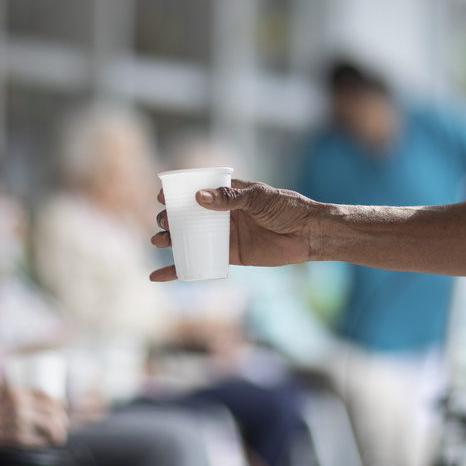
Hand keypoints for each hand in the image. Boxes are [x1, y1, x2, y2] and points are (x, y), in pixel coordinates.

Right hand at [0, 385, 68, 448]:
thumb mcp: (2, 395)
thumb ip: (18, 396)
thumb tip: (36, 399)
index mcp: (18, 392)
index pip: (47, 396)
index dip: (59, 403)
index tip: (63, 408)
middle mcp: (21, 405)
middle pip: (52, 411)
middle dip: (61, 419)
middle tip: (64, 425)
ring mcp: (20, 421)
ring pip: (50, 426)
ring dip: (58, 432)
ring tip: (59, 437)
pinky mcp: (17, 437)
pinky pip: (39, 440)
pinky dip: (47, 441)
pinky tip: (49, 443)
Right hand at [151, 179, 317, 281]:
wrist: (308, 235)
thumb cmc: (287, 209)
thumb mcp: (259, 198)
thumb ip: (230, 198)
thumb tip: (198, 197)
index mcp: (228, 193)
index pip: (196, 189)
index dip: (176, 193)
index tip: (161, 197)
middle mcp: (222, 213)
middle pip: (187, 215)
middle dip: (169, 218)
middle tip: (163, 222)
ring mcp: (224, 235)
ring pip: (189, 238)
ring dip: (168, 240)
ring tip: (157, 241)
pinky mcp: (229, 256)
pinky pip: (200, 262)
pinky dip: (178, 270)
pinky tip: (158, 275)